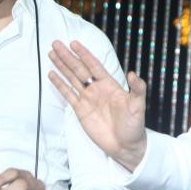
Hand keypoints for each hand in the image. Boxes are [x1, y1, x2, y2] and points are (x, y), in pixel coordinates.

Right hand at [48, 40, 147, 170]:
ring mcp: (87, 99)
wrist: (126, 146)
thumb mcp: (138, 106)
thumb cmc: (134, 125)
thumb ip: (137, 89)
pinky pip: (68, 94)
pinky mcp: (80, 110)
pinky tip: (52, 74)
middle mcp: (97, 89)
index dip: (84, 54)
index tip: (74, 43)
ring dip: (62, 66)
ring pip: (72, 78)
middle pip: (79, 69)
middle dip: (68, 57)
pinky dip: (60, 84)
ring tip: (52, 54)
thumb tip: (133, 74)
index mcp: (110, 84)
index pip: (94, 65)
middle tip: (56, 43)